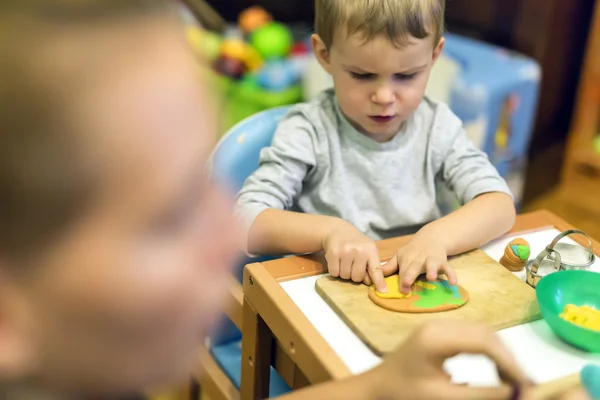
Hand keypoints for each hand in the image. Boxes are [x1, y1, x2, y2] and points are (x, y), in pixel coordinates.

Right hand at [322, 221, 386, 292]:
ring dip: (344, 273)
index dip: (379, 282)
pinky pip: (334, 273)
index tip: (383, 291)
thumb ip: (371, 266)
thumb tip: (369, 282)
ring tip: (345, 262)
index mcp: (370, 250)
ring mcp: (345, 251)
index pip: (376, 269)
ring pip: (345, 276)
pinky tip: (337, 261)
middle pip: (357, 277)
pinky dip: (335, 270)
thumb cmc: (356, 243)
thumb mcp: (367, 250)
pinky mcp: (333, 253)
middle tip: (353, 265)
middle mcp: (359, 250)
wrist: (338, 230)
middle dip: (354, 275)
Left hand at [369, 319, 530, 399]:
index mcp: (436, 338)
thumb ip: (481, 395)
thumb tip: (516, 394)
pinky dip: (488, 353)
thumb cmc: (405, 393)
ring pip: (481, 334)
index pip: (484, 342)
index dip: (509, 363)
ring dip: (500, 356)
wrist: (378, 387)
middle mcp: (439, 325)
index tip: (526, 385)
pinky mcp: (440, 332)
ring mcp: (439, 326)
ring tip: (511, 382)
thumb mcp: (444, 397)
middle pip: (485, 334)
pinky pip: (472, 337)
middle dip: (508, 359)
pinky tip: (495, 372)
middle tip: (523, 386)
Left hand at [385, 230, 456, 293]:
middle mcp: (419, 258)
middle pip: (414, 266)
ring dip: (431, 270)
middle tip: (407, 283)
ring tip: (431, 278)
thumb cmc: (412, 251)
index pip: (402, 270)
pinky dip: (452, 275)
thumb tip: (374, 277)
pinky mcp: (444, 261)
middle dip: (410, 275)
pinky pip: (449, 268)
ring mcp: (432, 259)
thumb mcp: (400, 256)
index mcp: (406, 258)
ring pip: (432, 264)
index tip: (400, 290)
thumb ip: (389, 267)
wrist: (432, 237)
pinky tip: (453, 283)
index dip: (401, 279)